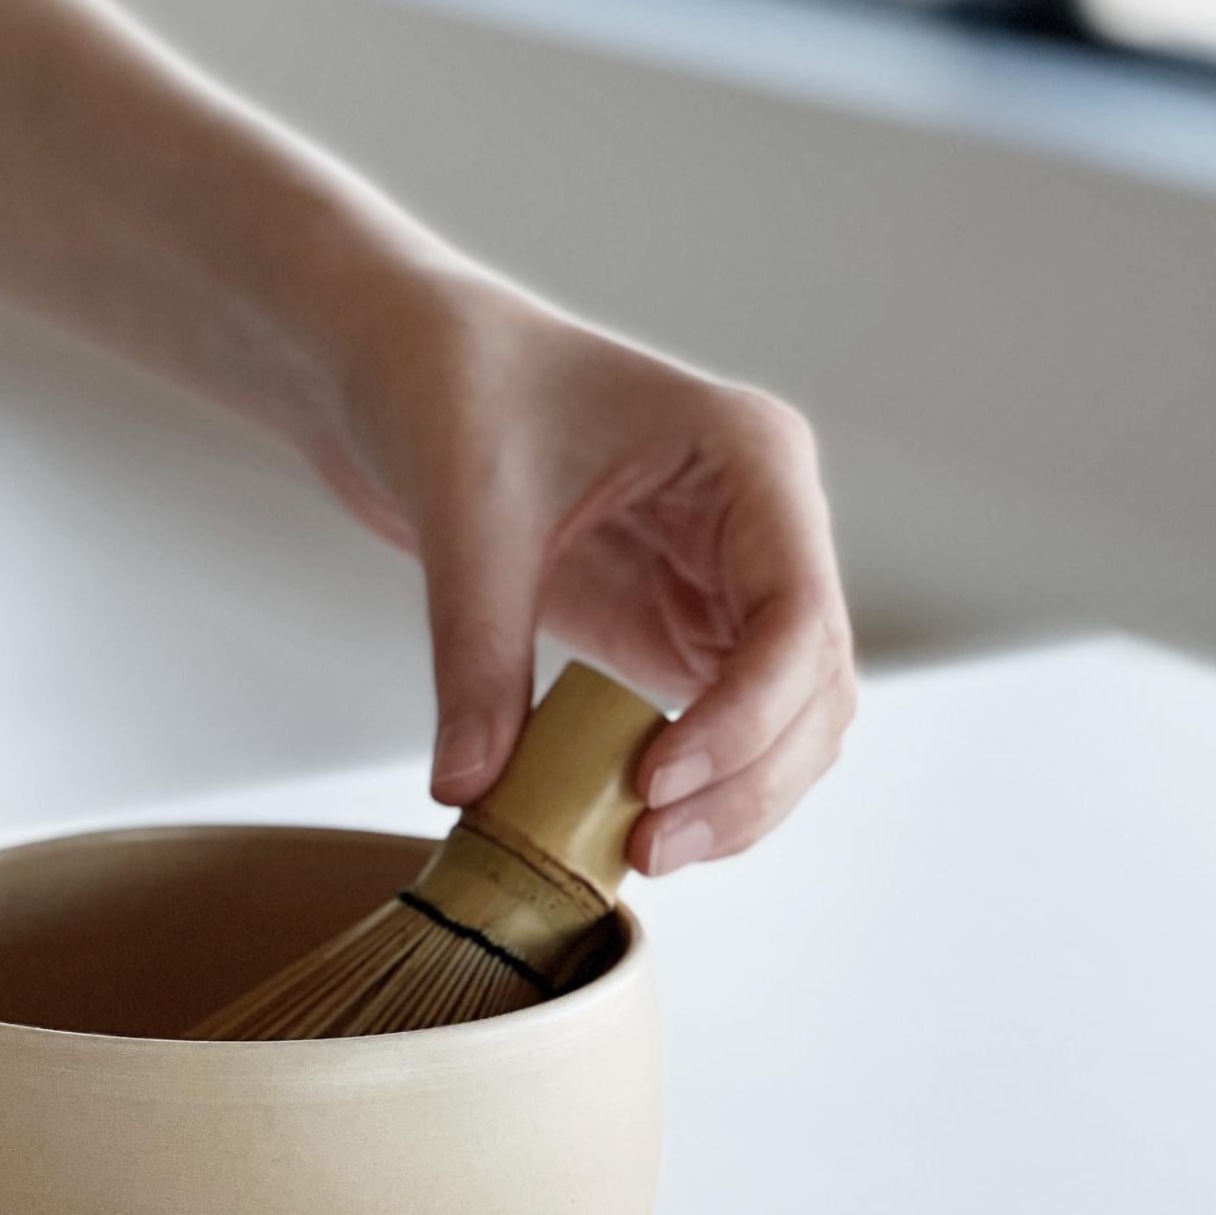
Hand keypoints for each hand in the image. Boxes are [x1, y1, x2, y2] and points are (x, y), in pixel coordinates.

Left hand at [320, 268, 855, 872]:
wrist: (401, 365)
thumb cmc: (452, 387)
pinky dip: (695, 783)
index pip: (798, 614)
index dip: (746, 718)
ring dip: (737, 796)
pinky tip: (629, 821)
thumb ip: (476, 657)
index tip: (658, 781)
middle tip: (651, 847)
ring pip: (789, 720)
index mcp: (751, 460)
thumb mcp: (467, 518)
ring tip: (642, 849)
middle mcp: (764, 524)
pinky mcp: (678, 625)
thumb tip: (470, 788)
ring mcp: (730, 580)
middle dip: (751, 778)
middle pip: (815, 686)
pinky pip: (723, 725)